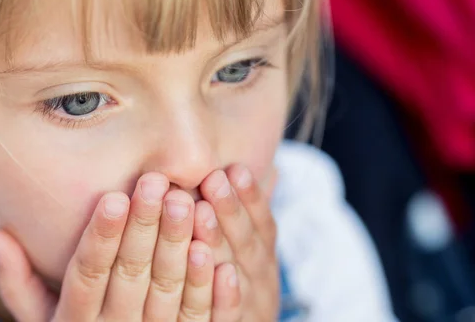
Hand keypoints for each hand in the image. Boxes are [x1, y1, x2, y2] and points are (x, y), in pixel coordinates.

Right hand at [0, 173, 241, 320]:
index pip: (89, 273)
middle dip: (146, 228)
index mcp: (77, 319)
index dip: (101, 236)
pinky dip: (215, 295)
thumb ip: (20, 284)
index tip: (114, 197)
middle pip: (132, 275)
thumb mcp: (43, 319)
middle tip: (159, 183)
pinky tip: (219, 257)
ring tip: (192, 206)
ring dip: (181, 251)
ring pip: (171, 294)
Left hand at [193, 165, 279, 320]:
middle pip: (246, 243)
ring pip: (234, 272)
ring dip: (220, 241)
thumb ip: (250, 217)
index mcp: (264, 259)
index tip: (235, 168)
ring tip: (202, 212)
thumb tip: (272, 171)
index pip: (261, 224)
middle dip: (230, 209)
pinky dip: (227, 295)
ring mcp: (250, 306)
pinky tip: (221, 272)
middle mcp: (261, 281)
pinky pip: (230, 314)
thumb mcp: (250, 254)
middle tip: (213, 178)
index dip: (251, 197)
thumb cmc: (241, 288)